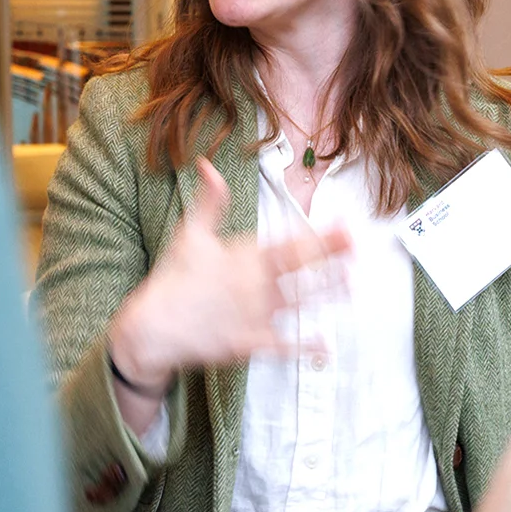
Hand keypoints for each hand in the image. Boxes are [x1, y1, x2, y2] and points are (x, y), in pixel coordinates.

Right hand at [109, 158, 351, 388]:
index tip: (347, 226)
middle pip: (303, 271)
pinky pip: (284, 346)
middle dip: (333, 257)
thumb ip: (209, 201)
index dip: (323, 236)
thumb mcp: (189, 234)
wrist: (152, 327)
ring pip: (300, 304)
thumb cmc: (172, 278)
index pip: (293, 244)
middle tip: (358, 247)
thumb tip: (208, 165)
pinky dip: (305, 347)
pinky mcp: (249, 343)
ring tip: (352, 287)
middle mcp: (257, 286)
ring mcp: (256, 316)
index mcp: (246, 258)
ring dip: (328, 295)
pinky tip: (326, 345)